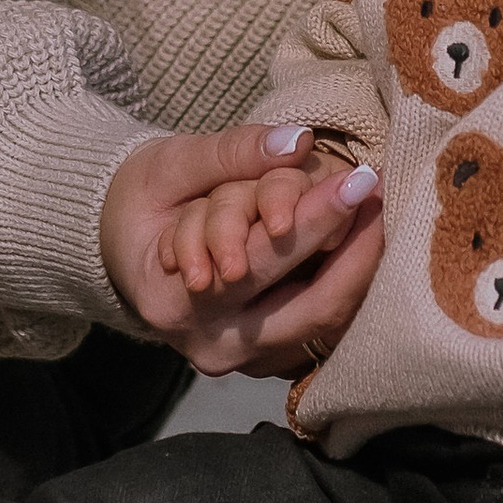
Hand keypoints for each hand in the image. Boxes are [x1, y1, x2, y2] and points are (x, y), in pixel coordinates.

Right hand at [100, 124, 380, 373]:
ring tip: (374, 210)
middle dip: (354, 248)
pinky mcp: (272, 358)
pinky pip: (325, 327)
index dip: (316, 219)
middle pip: (310, 307)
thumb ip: (231, 153)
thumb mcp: (170, 165)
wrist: (124, 251)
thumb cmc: (145, 203)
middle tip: (378, 190)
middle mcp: (215, 345)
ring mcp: (247, 359)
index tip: (359, 176)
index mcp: (176, 302)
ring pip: (326, 323)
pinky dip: (346, 282)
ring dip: (356, 265)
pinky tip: (361, 239)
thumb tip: (297, 143)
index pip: (261, 263)